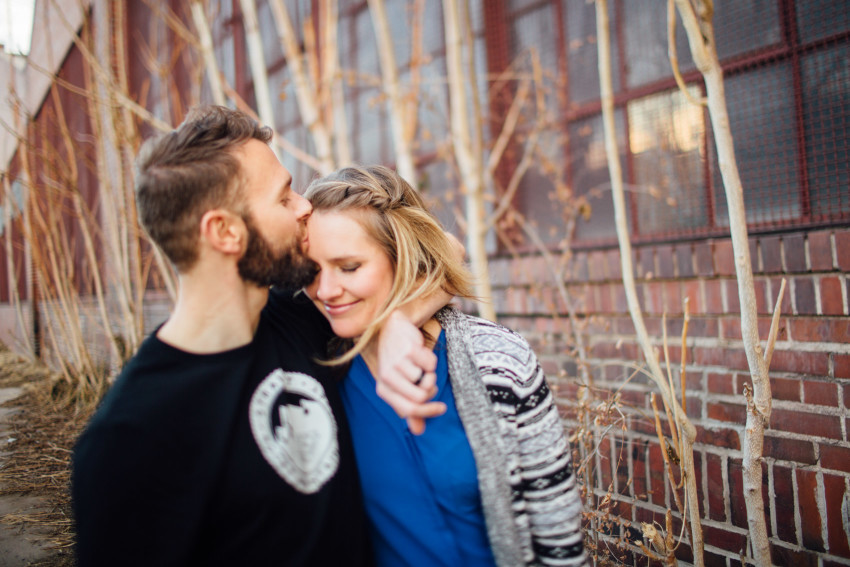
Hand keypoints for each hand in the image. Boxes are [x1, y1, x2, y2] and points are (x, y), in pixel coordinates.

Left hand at [375, 311, 445, 433]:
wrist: (393, 328)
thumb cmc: (397, 360)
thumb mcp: (398, 384)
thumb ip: (409, 407)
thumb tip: (418, 431)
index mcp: (383, 389)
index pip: (408, 410)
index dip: (428, 412)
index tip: (441, 408)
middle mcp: (387, 377)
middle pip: (421, 398)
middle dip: (431, 390)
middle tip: (428, 380)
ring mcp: (397, 363)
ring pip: (427, 380)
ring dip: (430, 373)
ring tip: (420, 365)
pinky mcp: (409, 350)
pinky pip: (431, 365)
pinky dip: (431, 360)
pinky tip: (421, 353)